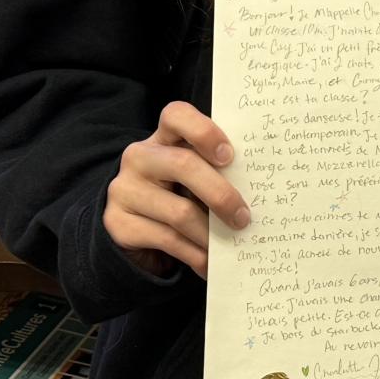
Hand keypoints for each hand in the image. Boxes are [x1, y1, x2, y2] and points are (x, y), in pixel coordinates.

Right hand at [103, 101, 248, 279]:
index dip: (204, 131)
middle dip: (220, 193)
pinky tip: (210, 263)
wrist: (132, 226)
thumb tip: (261, 188)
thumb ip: (216, 170)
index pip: (176, 115)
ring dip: (211, 233)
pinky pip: (167, 239)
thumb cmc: (178, 192)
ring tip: (233, 242)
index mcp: (163, 136)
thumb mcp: (194, 174)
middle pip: (183, 165)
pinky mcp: (119, 224)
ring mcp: (125, 190)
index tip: (229, 155)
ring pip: (179, 211)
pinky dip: (195, 254)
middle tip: (244, 217)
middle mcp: (139, 157)